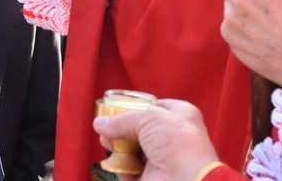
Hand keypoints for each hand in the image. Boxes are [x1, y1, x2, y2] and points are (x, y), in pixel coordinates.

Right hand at [93, 100, 219, 180]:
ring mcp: (162, 159)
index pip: (156, 107)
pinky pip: (132, 171)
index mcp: (181, 116)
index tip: (118, 108)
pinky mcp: (152, 178)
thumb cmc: (178, 144)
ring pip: (134, 150)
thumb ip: (123, 120)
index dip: (137, 107)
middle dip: (122, 130)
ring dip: (119, 149)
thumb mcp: (149, 118)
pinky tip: (117, 165)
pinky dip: (122, 168)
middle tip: (107, 129)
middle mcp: (173, 137)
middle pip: (141, 130)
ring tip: (108, 146)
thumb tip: (101, 124)